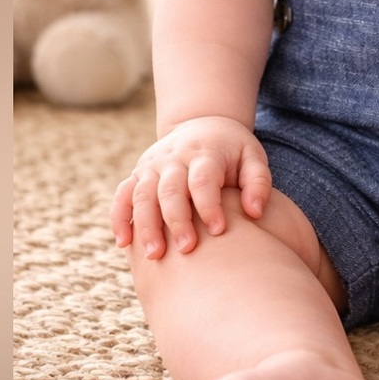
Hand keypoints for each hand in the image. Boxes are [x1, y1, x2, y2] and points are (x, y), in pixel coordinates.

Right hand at [110, 116, 271, 259]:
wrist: (203, 124)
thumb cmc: (233, 150)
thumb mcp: (253, 157)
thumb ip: (258, 182)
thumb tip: (255, 212)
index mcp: (205, 153)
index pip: (203, 180)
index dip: (209, 205)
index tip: (219, 230)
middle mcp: (174, 158)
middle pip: (170, 189)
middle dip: (177, 221)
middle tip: (187, 249)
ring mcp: (152, 165)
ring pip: (143, 195)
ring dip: (146, 225)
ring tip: (155, 255)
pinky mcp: (138, 174)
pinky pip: (122, 195)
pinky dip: (120, 218)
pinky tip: (124, 243)